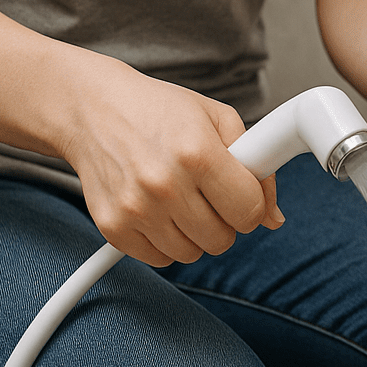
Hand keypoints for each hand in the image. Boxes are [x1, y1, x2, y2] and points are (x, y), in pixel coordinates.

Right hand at [56, 59, 281, 266]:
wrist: (92, 108)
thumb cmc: (159, 110)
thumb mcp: (219, 119)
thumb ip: (257, 167)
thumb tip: (274, 218)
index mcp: (198, 153)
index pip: (250, 212)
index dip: (252, 206)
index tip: (240, 194)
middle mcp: (165, 184)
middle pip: (222, 239)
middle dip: (224, 220)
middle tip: (208, 194)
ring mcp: (135, 209)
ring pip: (192, 253)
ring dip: (195, 233)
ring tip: (182, 198)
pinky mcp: (112, 227)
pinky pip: (160, 259)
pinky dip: (165, 241)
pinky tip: (159, 209)